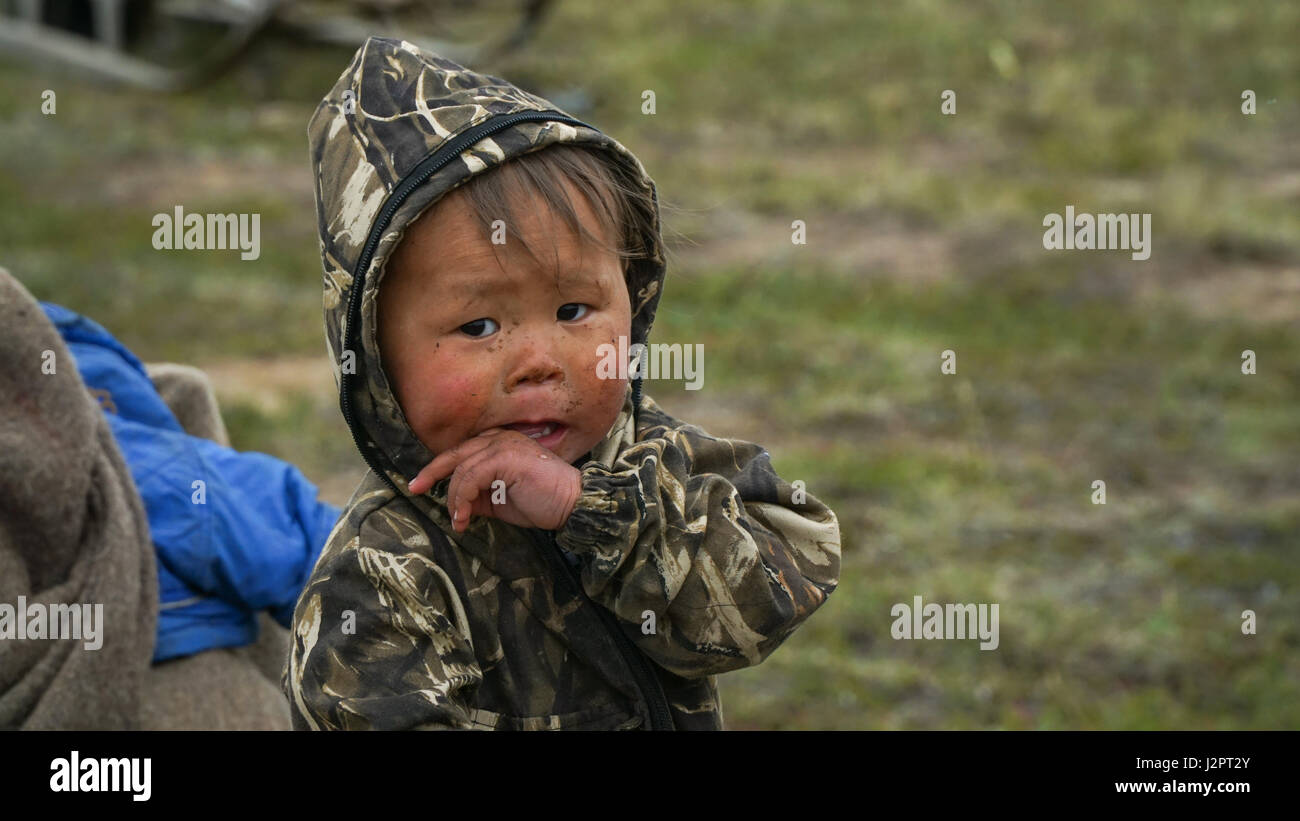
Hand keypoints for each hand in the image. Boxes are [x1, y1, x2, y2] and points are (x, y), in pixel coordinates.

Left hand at [407, 428, 582, 532]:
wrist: (571, 504)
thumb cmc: (541, 502)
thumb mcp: (500, 500)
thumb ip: (478, 496)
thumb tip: (455, 503)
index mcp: (499, 443)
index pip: (461, 452)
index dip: (438, 468)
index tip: (420, 485)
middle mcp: (499, 438)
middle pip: (455, 454)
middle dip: (432, 473)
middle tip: (416, 490)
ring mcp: (503, 445)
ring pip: (462, 469)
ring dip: (454, 498)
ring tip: (458, 520)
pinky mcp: (506, 457)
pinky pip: (471, 476)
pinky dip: (463, 498)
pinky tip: (464, 516)